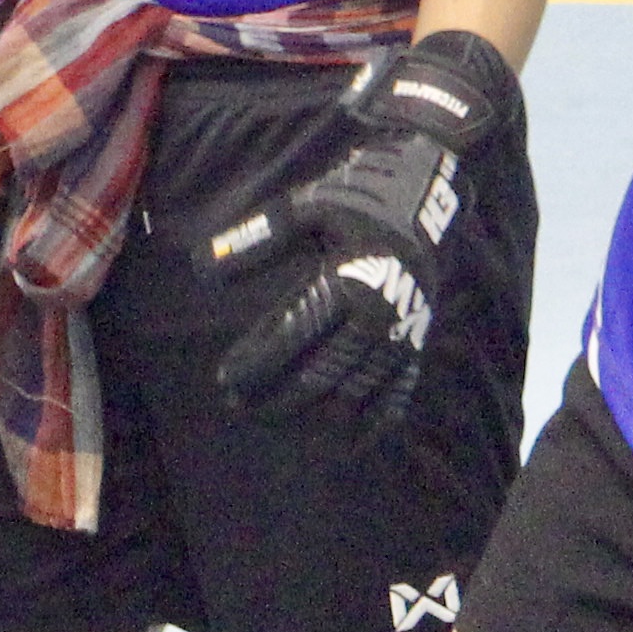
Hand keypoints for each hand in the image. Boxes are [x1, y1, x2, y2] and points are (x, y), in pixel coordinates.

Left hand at [207, 27, 515, 429]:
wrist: (431, 189)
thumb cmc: (358, 195)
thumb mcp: (305, 206)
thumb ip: (256, 238)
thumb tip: (201, 271)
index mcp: (350, 283)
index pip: (293, 338)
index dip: (258, 364)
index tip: (226, 380)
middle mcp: (380, 316)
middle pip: (323, 375)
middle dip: (279, 398)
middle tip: (241, 408)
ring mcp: (402, 334)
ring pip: (358, 393)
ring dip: (316, 417)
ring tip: (277, 423)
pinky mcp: (417, 342)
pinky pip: (399, 393)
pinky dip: (374, 422)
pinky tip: (346, 443)